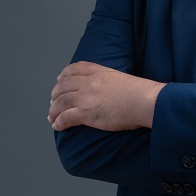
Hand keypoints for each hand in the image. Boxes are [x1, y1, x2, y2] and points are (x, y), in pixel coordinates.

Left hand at [48, 61, 165, 131]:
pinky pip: (65, 117)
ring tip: (51, 117)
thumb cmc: (140, 93)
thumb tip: (109, 91)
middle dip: (55, 94)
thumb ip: (111, 81)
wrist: (144, 101)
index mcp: (99, 72)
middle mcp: (89, 82)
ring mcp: (86, 97)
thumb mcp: (123, 79)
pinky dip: (58, 122)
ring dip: (53, 110)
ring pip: (60, 102)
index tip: (59, 79)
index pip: (75, 69)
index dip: (64, 75)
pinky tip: (57, 126)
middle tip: (53, 102)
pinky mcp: (87, 113)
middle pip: (63, 85)